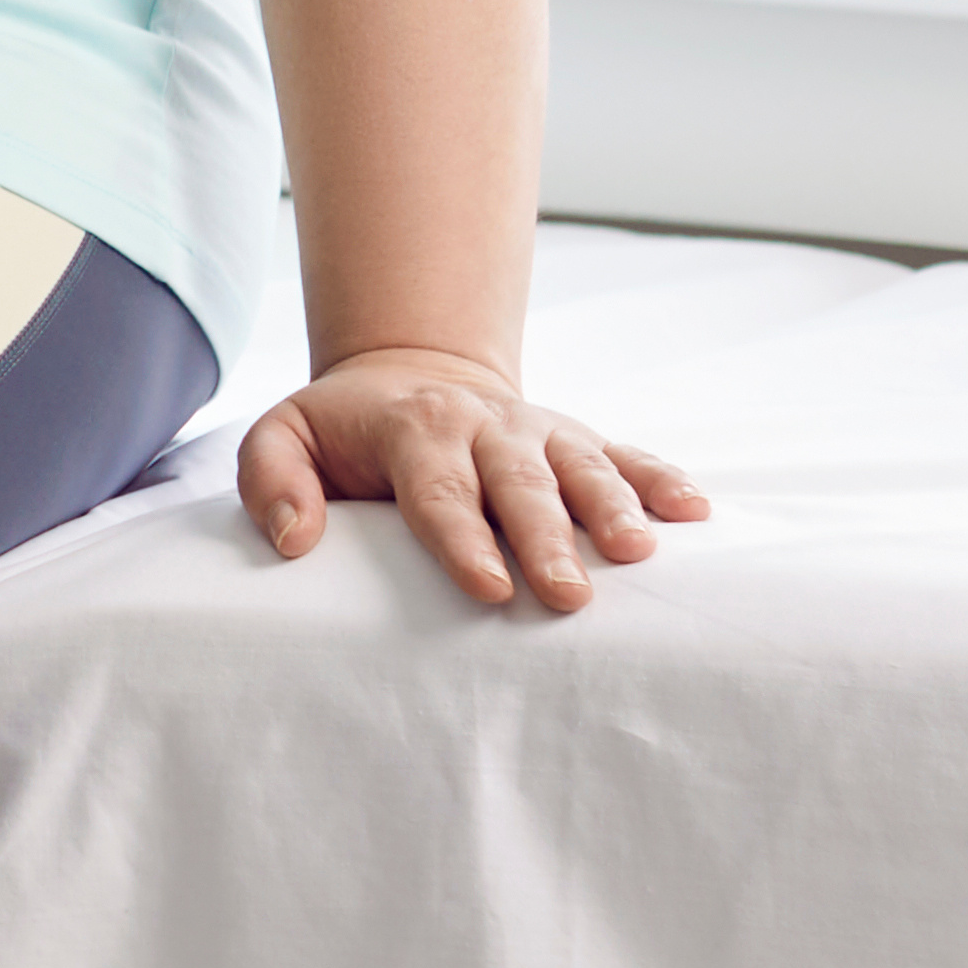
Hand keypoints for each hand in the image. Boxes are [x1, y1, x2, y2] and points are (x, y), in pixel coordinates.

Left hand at [235, 344, 703, 610]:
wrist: (408, 372)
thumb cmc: (342, 431)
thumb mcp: (283, 437)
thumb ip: (271, 479)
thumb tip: (293, 540)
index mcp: (414, 428)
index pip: (438, 491)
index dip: (462, 540)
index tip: (489, 589)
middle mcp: (484, 424)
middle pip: (518, 484)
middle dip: (544, 539)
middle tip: (569, 595)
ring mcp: (538, 429)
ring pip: (582, 465)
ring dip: (614, 506)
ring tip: (640, 553)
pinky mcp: (576, 437)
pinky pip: (626, 453)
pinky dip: (661, 477)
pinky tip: (696, 510)